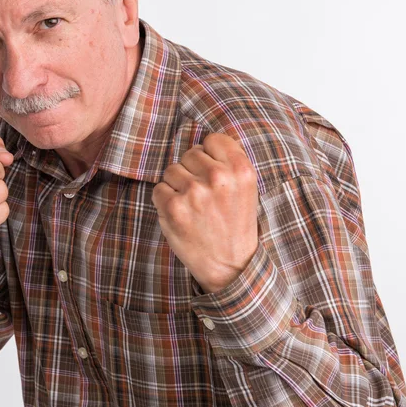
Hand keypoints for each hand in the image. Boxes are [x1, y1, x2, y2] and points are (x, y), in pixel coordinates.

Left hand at [152, 132, 258, 292]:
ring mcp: (194, 192)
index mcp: (241, 170)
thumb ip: (229, 162)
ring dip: (177, 186)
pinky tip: (181, 215)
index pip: (213, 139)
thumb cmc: (235, 225)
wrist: (230, 267)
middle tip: (203, 196)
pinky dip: (165, 201)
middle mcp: (218, 177)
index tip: (212, 171)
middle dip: (192, 171)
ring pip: (172, 170)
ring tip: (193, 207)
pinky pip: (159, 189)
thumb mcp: (246, 189)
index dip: (210, 155)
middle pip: (190, 154)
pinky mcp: (173, 207)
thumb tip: (205, 142)